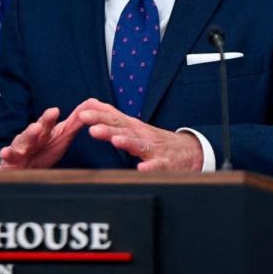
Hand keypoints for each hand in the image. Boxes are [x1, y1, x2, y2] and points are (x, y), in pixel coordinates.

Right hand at [0, 107, 83, 168]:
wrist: (22, 169)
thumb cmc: (42, 151)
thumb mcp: (60, 137)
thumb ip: (74, 123)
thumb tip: (91, 105)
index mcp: (44, 132)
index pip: (48, 122)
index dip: (50, 118)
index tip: (55, 111)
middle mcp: (31, 137)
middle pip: (37, 129)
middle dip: (43, 122)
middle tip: (49, 115)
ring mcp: (20, 148)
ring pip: (23, 141)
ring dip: (28, 135)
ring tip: (34, 129)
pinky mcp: (10, 162)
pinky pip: (8, 158)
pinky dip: (6, 155)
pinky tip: (5, 151)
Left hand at [75, 98, 202, 171]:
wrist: (190, 151)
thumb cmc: (156, 141)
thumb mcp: (135, 127)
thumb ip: (114, 118)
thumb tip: (92, 104)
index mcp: (133, 128)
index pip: (114, 119)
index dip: (98, 117)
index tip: (82, 115)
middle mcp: (143, 136)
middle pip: (124, 130)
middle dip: (108, 128)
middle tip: (92, 128)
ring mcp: (155, 149)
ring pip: (139, 145)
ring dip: (128, 142)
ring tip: (116, 141)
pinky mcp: (166, 164)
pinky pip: (157, 166)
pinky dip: (150, 167)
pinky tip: (141, 169)